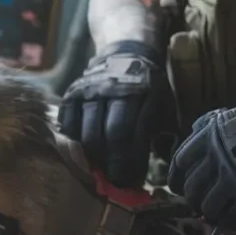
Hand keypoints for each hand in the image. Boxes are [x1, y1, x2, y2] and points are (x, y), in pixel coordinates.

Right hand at [59, 44, 174, 187]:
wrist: (126, 53)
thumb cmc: (149, 89)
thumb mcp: (165, 105)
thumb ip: (167, 133)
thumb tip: (167, 164)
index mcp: (140, 93)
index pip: (128, 134)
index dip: (128, 161)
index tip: (131, 181)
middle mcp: (112, 91)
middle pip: (105, 136)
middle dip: (110, 164)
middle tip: (114, 181)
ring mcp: (88, 91)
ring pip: (85, 133)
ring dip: (92, 158)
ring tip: (99, 171)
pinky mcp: (72, 94)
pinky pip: (68, 125)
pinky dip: (74, 144)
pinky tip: (83, 154)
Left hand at [168, 98, 235, 229]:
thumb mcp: (228, 118)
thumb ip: (207, 127)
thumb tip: (192, 132)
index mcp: (207, 138)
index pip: (179, 164)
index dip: (176, 179)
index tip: (179, 187)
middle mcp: (215, 159)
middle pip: (191, 189)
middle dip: (195, 199)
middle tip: (203, 203)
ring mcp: (232, 179)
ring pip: (207, 207)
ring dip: (211, 212)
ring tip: (219, 212)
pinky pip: (231, 218)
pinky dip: (231, 222)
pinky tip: (235, 220)